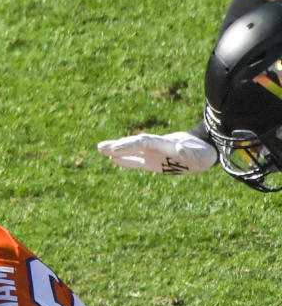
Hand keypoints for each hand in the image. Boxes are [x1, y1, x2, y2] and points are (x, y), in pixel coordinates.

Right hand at [97, 131, 216, 173]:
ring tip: (100, 149)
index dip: (129, 145)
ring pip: (132, 151)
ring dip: (117, 150)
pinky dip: (125, 159)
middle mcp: (156, 147)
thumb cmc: (203, 153)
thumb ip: (187, 152)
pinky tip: (113, 160)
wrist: (205, 149)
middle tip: (100, 147)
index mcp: (164, 144)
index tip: (115, 149)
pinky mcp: (154, 162)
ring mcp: (154, 154)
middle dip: (118, 145)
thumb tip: (179, 148)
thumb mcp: (199, 155)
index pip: (143, 143)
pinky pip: (137, 160)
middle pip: (134, 144)